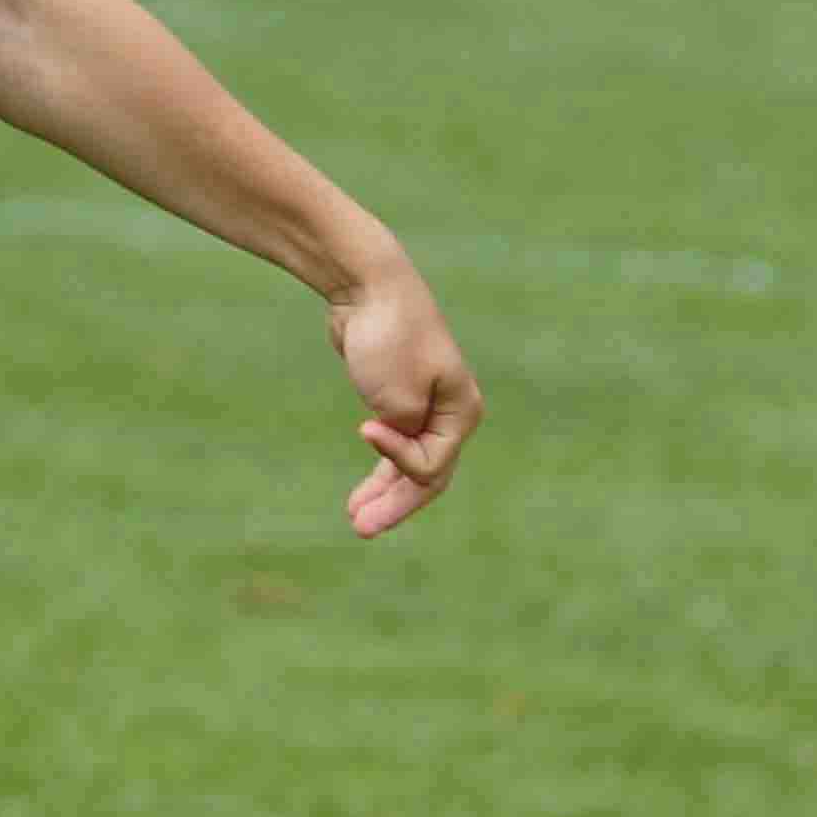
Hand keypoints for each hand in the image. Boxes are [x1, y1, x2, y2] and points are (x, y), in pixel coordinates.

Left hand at [326, 260, 479, 537]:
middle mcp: (450, 414)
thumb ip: (402, 434)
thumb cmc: (387, 337)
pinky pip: (395, 446)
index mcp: (461, 413)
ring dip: (385, 493)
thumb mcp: (395, 396)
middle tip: (360, 529)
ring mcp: (426, 408)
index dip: (396, 460)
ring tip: (355, 519)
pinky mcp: (399, 399)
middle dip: (394, 505)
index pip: (432, 466)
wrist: (369, 287)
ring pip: (410, 465)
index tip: (365, 427)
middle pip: (427, 476)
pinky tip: (364, 489)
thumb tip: (400, 449)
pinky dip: (381, 467)